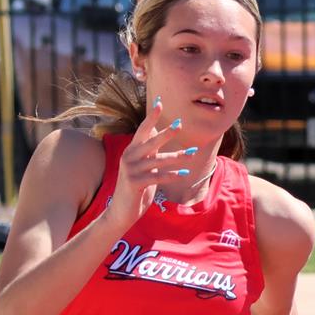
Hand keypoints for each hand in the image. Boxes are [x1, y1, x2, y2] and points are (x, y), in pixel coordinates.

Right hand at [101, 99, 191, 229]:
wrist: (121, 212)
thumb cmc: (136, 189)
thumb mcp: (142, 167)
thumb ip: (149, 153)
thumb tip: (159, 134)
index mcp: (131, 151)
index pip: (141, 130)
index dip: (151, 117)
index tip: (159, 103)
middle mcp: (128, 157)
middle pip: (150, 141)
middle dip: (165, 133)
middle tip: (180, 124)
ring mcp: (130, 170)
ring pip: (157, 160)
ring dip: (177, 157)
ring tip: (192, 154)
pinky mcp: (134, 183)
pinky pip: (157, 176)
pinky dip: (171, 175)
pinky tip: (184, 174)